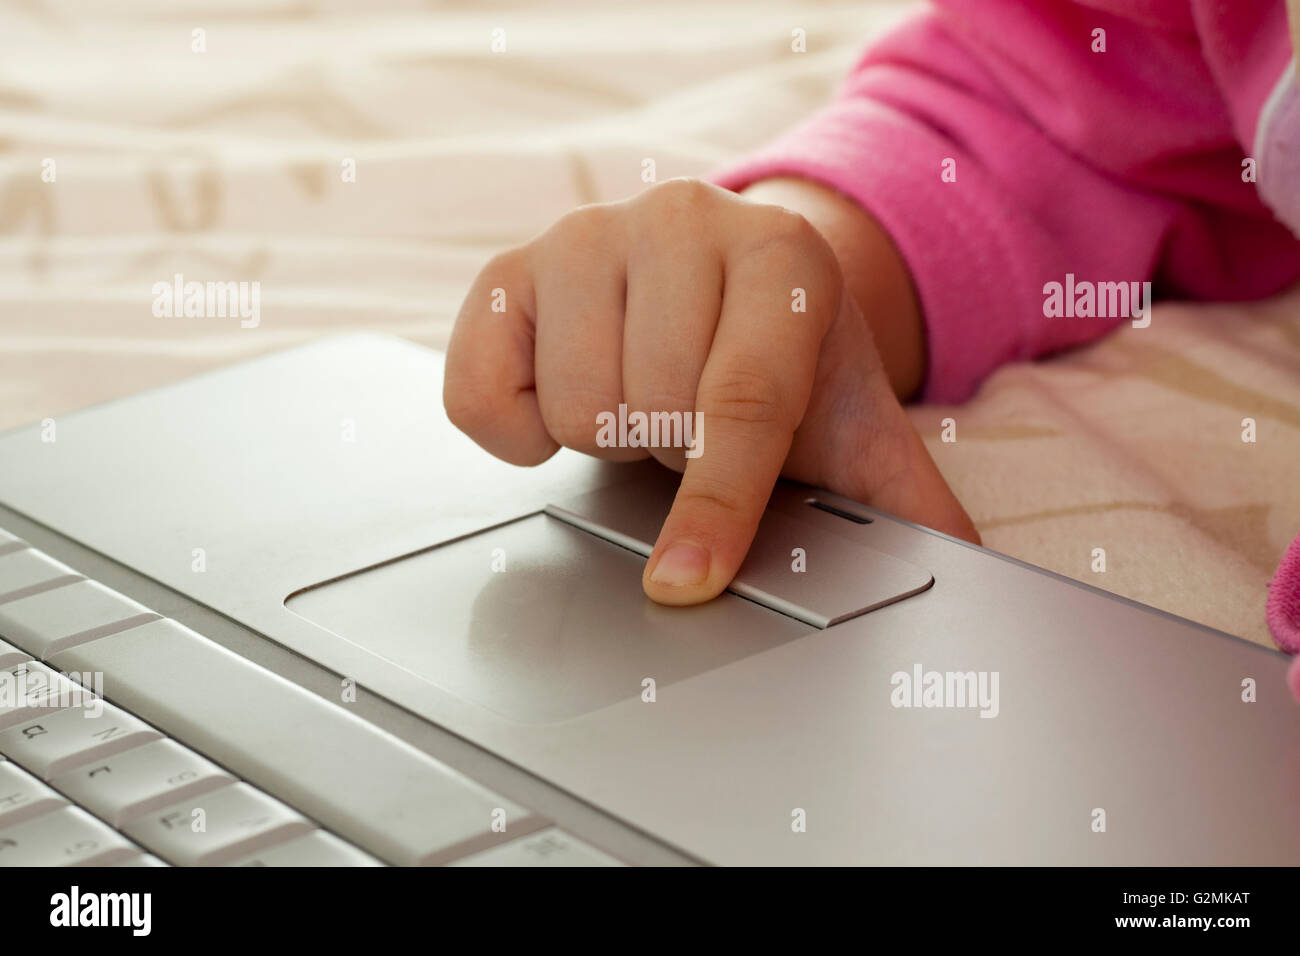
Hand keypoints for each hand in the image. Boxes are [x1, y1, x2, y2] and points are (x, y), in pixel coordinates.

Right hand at [444, 178, 978, 605]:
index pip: (741, 401)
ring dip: (609, 436)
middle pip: (648, 415)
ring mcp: (585, 235)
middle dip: (672, 455)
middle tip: (693, 425)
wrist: (723, 286)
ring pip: (572, 410)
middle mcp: (681, 223)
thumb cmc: (783, 364)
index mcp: (782, 259)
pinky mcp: (508, 270)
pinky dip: (515, 430)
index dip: (717, 505)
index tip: (687, 581)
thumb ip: (904, 498)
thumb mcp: (851, 422)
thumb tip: (957, 567)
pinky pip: (480, 394)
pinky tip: (563, 396)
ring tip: (641, 400)